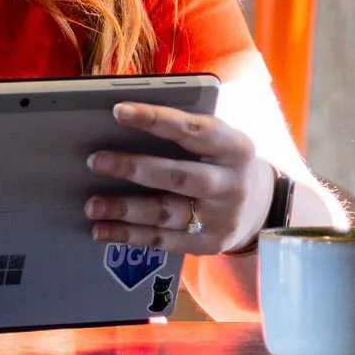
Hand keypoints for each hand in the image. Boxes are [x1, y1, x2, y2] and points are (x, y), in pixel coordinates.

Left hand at [84, 100, 272, 254]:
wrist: (262, 206)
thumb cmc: (223, 161)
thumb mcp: (219, 140)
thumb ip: (184, 132)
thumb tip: (123, 122)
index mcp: (234, 147)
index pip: (192, 129)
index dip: (155, 119)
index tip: (118, 111)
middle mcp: (230, 184)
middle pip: (178, 176)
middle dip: (134, 168)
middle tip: (95, 161)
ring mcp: (221, 218)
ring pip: (166, 213)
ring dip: (125, 209)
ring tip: (92, 204)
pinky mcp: (209, 244)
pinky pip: (163, 241)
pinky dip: (129, 235)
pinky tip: (102, 229)